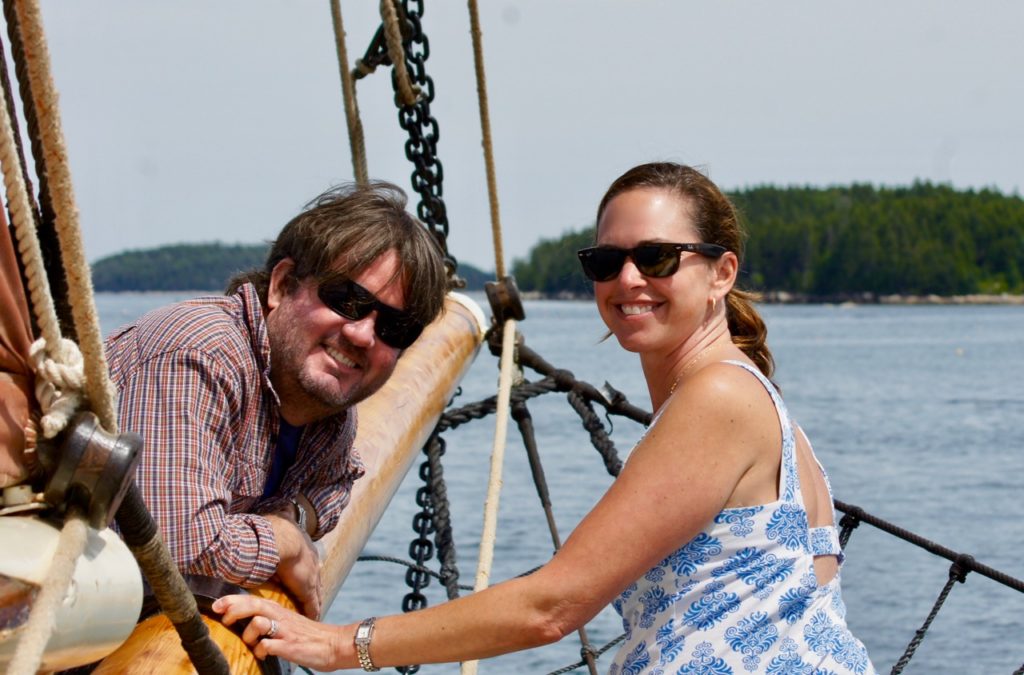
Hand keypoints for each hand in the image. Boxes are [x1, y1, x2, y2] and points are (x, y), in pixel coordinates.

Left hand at [212, 594, 344, 669]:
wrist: (335, 644)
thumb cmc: (310, 636)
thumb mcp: (289, 623)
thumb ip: (271, 621)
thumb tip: (250, 623)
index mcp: (279, 611)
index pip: (253, 600)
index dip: (232, 601)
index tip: (216, 605)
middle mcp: (281, 617)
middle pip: (253, 605)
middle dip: (234, 610)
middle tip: (224, 619)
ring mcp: (285, 631)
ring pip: (257, 623)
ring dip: (248, 635)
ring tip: (252, 644)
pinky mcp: (290, 646)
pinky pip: (267, 646)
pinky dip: (260, 650)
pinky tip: (263, 654)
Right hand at [265, 514, 321, 618]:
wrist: (279, 541)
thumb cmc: (275, 531)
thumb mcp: (283, 519)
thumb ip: (285, 514)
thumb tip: (285, 505)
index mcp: (305, 545)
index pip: (310, 561)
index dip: (308, 568)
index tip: (307, 574)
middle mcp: (311, 560)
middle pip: (316, 577)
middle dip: (315, 585)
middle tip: (315, 596)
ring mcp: (311, 575)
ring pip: (316, 592)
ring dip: (315, 600)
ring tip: (315, 610)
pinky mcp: (307, 589)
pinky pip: (312, 604)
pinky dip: (313, 611)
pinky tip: (314, 618)